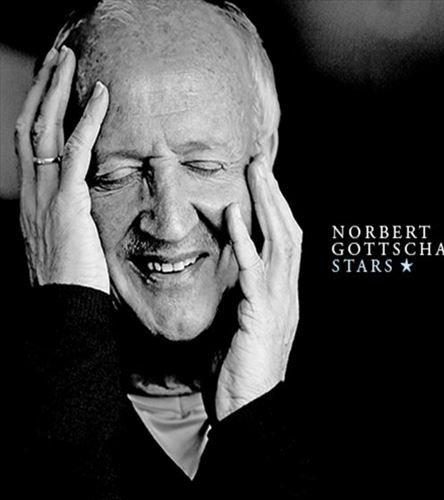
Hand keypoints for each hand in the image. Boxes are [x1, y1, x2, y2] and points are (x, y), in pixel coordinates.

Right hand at [15, 46, 109, 293]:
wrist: (64, 309)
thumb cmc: (71, 283)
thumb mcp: (66, 244)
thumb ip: (70, 220)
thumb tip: (82, 210)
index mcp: (32, 200)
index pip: (30, 145)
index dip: (38, 112)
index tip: (52, 87)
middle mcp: (32, 191)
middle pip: (29, 126)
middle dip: (41, 88)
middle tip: (56, 57)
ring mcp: (46, 196)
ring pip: (44, 129)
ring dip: (56, 89)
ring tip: (68, 58)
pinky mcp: (68, 203)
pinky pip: (76, 151)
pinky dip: (88, 120)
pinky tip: (100, 95)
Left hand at [215, 156, 301, 420]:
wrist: (250, 411)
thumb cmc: (241, 369)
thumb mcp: (242, 324)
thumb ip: (241, 294)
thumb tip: (230, 269)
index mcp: (282, 293)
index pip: (283, 242)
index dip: (275, 209)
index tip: (261, 181)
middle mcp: (287, 292)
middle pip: (288, 232)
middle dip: (276, 195)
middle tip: (261, 161)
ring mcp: (279, 302)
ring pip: (281, 242)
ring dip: (268, 204)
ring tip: (256, 171)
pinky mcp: (262, 315)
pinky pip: (255, 270)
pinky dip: (246, 240)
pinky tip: (235, 213)